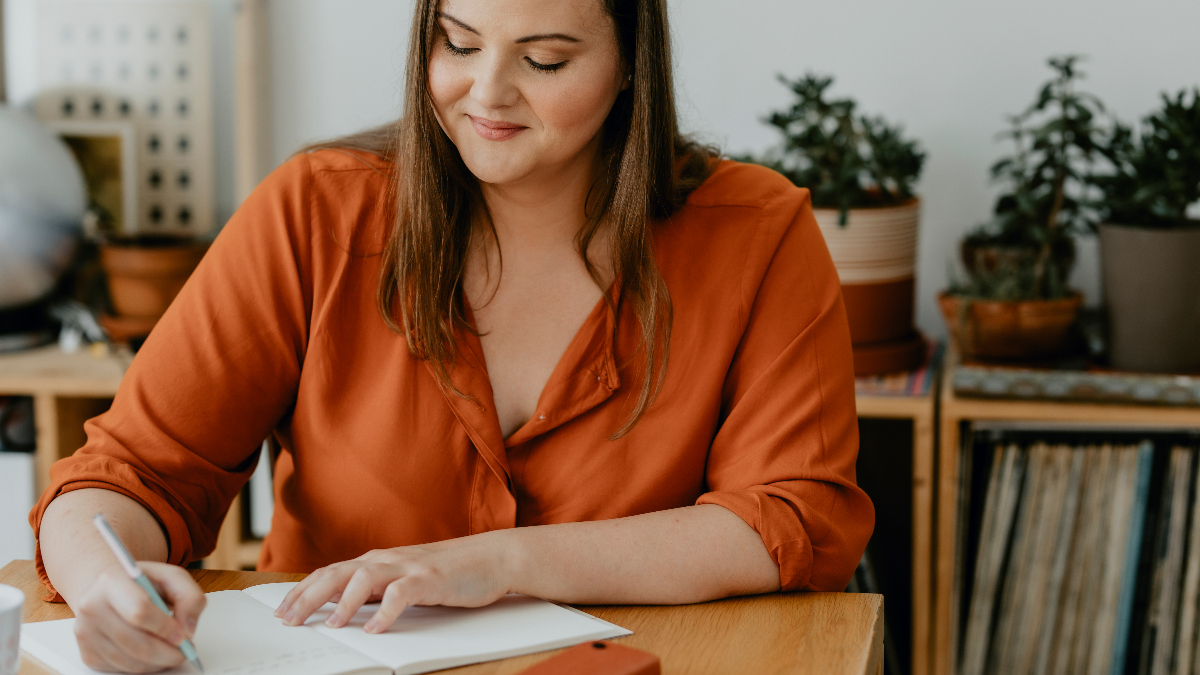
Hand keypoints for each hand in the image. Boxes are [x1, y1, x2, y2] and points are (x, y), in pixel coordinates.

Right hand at [72, 562, 205, 672]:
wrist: (107, 589)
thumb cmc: (141, 583)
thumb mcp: (172, 577)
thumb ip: (190, 597)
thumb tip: (188, 629)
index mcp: (111, 581)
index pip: (139, 611)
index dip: (165, 628)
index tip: (183, 635)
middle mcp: (92, 607)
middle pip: (136, 643)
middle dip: (167, 652)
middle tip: (185, 650)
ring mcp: (86, 633)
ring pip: (130, 661)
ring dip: (158, 662)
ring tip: (171, 650)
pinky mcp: (88, 654)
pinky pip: (121, 670)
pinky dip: (144, 667)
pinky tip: (153, 653)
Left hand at [274, 534, 512, 633]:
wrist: (493, 557)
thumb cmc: (450, 571)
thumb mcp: (406, 578)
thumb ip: (379, 589)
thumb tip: (346, 608)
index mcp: (378, 560)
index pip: (331, 572)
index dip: (303, 590)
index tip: (282, 610)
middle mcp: (388, 559)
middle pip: (338, 573)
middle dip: (309, 596)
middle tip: (288, 619)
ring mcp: (409, 567)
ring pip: (365, 578)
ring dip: (344, 603)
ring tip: (331, 625)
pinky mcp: (431, 579)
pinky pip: (402, 594)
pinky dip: (386, 612)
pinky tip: (376, 629)